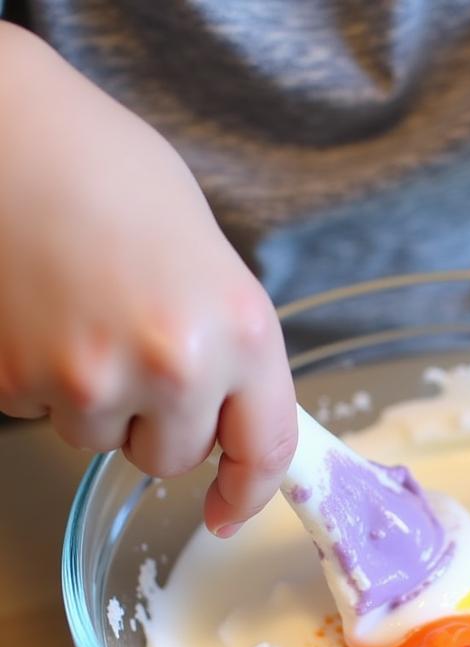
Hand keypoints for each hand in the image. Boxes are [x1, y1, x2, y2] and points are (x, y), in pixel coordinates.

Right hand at [0, 25, 295, 535]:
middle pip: (175, 459)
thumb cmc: (116, 179)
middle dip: (162, 424)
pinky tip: (43, 316)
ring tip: (85, 318)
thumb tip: (236, 426)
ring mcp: (90, 376)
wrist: (12, 132)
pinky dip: (43, 381)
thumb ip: (233, 355)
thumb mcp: (215, 267)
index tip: (231, 511)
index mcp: (242, 331)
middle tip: (140, 350)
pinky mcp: (16, 379)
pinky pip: (42, 414)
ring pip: (103, 441)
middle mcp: (176, 365)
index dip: (249, 492)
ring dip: (100, 403)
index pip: (265, 449)